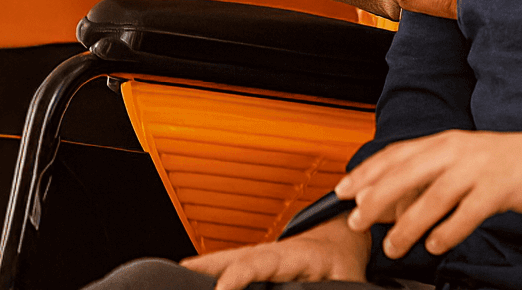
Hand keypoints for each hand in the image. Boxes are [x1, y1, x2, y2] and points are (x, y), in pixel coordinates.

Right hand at [182, 214, 367, 286]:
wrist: (344, 237)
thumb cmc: (345, 259)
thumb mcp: (347, 280)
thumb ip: (338, 289)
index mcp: (294, 255)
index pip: (260, 263)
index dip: (238, 276)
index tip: (222, 289)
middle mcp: (271, 252)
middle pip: (230, 258)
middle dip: (202, 268)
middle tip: (177, 277)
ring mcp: (260, 258)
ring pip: (224, 262)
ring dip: (200, 270)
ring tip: (173, 279)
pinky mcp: (256, 267)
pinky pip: (227, 268)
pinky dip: (207, 274)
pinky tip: (189, 281)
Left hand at [337, 130, 521, 259]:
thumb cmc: (500, 166)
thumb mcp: (460, 163)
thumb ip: (427, 177)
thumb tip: (388, 204)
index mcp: (444, 142)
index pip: (397, 154)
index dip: (368, 172)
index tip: (343, 191)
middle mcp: (457, 150)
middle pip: (408, 171)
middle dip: (378, 196)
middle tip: (357, 220)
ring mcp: (478, 168)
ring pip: (434, 196)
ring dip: (409, 224)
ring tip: (393, 246)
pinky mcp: (498, 188)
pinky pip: (466, 213)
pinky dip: (447, 231)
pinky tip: (435, 245)